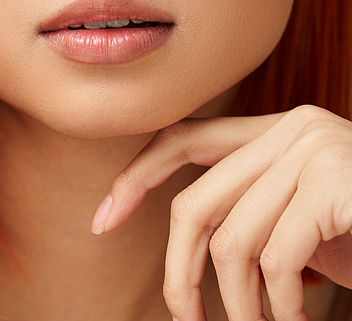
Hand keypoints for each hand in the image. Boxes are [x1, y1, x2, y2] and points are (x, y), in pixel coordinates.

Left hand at [91, 105, 351, 320]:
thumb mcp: (300, 221)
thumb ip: (253, 213)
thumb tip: (191, 249)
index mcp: (276, 130)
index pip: (184, 140)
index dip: (137, 176)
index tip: (102, 217)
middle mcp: (291, 128)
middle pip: (197, 202)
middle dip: (181, 268)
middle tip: (186, 318)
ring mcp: (313, 150)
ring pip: (233, 241)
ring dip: (241, 305)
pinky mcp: (334, 181)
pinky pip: (278, 258)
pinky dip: (282, 307)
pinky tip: (301, 320)